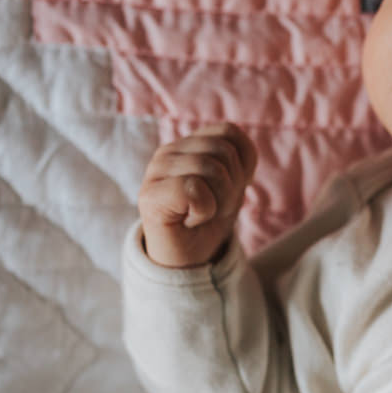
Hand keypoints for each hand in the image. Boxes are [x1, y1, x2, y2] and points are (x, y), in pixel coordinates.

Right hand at [138, 123, 258, 267]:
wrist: (188, 259)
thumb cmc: (209, 221)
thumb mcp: (232, 184)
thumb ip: (236, 157)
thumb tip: (241, 144)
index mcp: (187, 144)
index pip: (229, 132)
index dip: (241, 165)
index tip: (227, 189)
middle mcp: (168, 151)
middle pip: (223, 151)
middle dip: (231, 186)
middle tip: (214, 207)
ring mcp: (156, 172)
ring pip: (211, 168)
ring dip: (219, 201)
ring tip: (202, 213)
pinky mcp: (149, 196)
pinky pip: (194, 189)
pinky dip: (204, 210)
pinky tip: (190, 219)